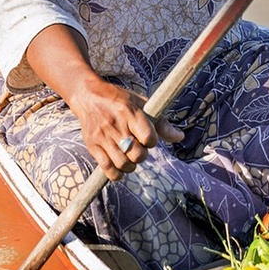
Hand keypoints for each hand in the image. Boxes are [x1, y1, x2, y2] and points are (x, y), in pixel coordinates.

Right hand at [25, 23, 183, 181]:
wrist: (88, 95)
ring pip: (123, 163)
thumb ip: (161, 123)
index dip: (152, 141)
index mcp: (130, 112)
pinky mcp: (92, 145)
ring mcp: (103, 136)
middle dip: (142, 155)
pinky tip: (120, 168)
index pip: (149, 137)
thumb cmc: (119, 100)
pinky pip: (107, 168)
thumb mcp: (141, 104)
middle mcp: (116, 125)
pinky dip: (116, 174)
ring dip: (131, 166)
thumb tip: (180, 137)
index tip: (148, 137)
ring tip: (130, 158)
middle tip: (138, 149)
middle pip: (137, 153)